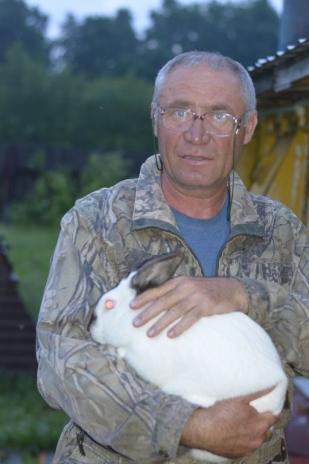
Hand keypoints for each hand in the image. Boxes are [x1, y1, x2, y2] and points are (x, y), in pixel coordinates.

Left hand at [130, 276, 247, 336]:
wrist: (232, 290)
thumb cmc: (207, 291)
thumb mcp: (190, 286)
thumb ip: (175, 292)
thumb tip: (156, 304)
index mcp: (179, 281)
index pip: (157, 290)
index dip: (143, 298)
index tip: (131, 306)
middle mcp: (185, 287)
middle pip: (162, 301)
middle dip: (147, 313)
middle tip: (135, 323)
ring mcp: (196, 296)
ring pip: (174, 311)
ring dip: (160, 323)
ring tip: (149, 333)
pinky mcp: (206, 306)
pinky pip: (190, 318)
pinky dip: (180, 327)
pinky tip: (171, 335)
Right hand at [181, 388, 278, 457]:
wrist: (202, 430)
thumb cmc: (221, 412)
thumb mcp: (240, 399)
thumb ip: (259, 393)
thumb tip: (273, 386)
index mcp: (261, 425)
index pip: (274, 418)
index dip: (270, 411)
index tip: (265, 406)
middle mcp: (257, 440)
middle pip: (267, 430)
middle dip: (263, 423)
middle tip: (253, 414)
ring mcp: (248, 449)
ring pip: (257, 440)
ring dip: (254, 432)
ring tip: (243, 423)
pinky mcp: (238, 455)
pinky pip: (246, 447)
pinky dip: (244, 440)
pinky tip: (234, 433)